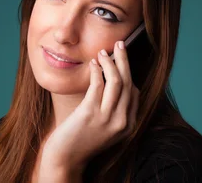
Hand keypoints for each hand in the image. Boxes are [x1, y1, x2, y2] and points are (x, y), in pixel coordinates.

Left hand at [39, 40, 139, 176]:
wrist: (65, 158)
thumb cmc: (81, 139)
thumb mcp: (104, 126)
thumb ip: (112, 109)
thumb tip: (111, 81)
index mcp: (128, 126)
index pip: (135, 93)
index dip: (129, 73)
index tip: (121, 58)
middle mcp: (121, 122)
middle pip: (129, 83)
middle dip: (124, 61)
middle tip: (119, 44)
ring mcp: (107, 118)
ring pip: (117, 81)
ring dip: (110, 62)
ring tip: (103, 51)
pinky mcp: (90, 113)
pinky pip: (98, 85)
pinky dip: (97, 70)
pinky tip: (93, 63)